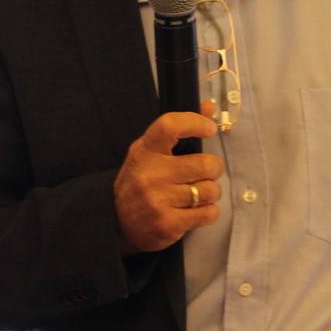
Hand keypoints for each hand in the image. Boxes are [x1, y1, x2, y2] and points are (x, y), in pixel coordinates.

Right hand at [114, 101, 222, 252]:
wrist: (117, 223)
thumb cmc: (140, 182)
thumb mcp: (151, 152)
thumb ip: (179, 130)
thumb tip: (209, 106)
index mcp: (144, 150)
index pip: (170, 126)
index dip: (195, 123)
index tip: (209, 128)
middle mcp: (150, 174)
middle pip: (204, 164)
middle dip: (213, 169)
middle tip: (204, 172)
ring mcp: (158, 201)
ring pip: (210, 190)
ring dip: (210, 192)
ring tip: (196, 193)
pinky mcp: (168, 224)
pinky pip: (209, 213)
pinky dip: (209, 211)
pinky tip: (195, 210)